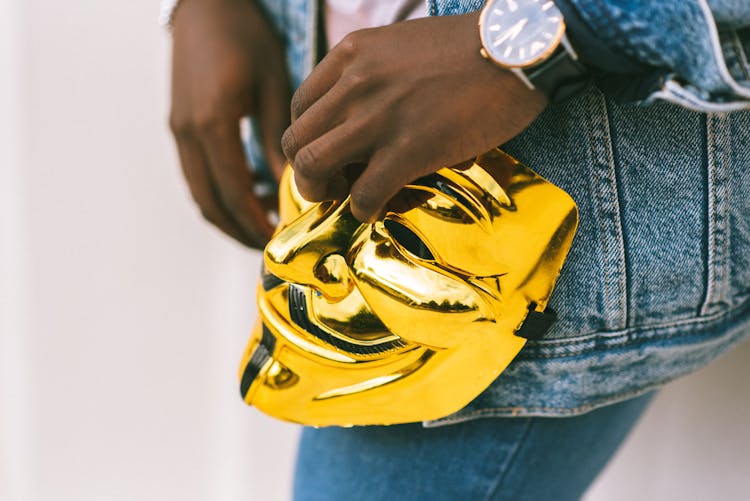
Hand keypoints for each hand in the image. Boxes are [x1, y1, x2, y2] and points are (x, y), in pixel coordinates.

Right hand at [169, 0, 290, 247]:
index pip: (233, 192)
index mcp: (213, 124)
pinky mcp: (179, 125)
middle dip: (238, 229)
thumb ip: (280, 138)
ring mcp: (178, 130)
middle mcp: (188, 133)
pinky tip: (246, 193)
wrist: (205, 4)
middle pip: (209, 202)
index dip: (255, 221)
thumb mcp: (274, 85)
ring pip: (198, 192)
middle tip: (269, 243)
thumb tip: (293, 183)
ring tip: (260, 224)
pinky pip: (195, 174)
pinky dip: (218, 193)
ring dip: (226, 215)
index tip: (278, 238)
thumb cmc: (245, 36)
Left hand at [281, 11, 547, 222]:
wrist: (517, 49)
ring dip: (322, 193)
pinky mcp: (407, 150)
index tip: (328, 153)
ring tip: (345, 198)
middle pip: (296, 140)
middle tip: (329, 184)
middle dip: (304, 171)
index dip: (307, 139)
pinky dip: (364, 210)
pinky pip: (362, 195)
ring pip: (313, 167)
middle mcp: (354, 84)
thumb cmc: (471, 48)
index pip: (300, 106)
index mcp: (351, 54)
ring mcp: (377, 118)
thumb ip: (371, 71)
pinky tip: (379, 208)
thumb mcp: (402, 44)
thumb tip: (362, 112)